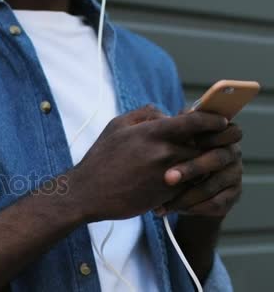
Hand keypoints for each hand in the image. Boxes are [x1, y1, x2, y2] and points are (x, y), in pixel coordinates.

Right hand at [72, 106, 228, 222]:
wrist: (88, 193)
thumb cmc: (101, 158)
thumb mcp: (117, 125)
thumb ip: (145, 114)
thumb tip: (168, 114)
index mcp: (152, 132)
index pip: (195, 121)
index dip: (212, 120)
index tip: (220, 121)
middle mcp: (163, 152)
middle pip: (201, 144)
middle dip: (205, 143)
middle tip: (205, 142)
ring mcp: (167, 175)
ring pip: (198, 165)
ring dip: (198, 163)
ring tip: (190, 162)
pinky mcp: (167, 195)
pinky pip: (189, 184)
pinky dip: (188, 180)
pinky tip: (176, 179)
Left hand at [156, 123, 243, 216]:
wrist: (179, 184)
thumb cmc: (171, 152)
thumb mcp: (170, 137)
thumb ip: (173, 126)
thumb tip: (164, 119)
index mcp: (220, 133)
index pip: (226, 130)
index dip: (209, 135)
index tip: (187, 142)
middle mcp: (232, 152)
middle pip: (217, 158)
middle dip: (191, 168)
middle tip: (167, 178)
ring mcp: (234, 175)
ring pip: (213, 185)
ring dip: (187, 195)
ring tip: (164, 202)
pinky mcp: (232, 196)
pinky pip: (216, 204)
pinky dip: (193, 208)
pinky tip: (174, 208)